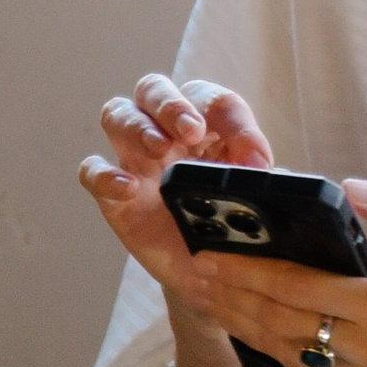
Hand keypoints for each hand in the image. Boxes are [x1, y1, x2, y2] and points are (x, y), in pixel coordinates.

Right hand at [78, 73, 274, 314]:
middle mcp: (166, 132)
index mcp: (209, 126)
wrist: (214, 277)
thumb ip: (267, 187)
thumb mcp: (261, 207)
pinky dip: (105, 173)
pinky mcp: (114, 194)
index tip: (252, 155)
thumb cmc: (237, 226)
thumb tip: (273, 176)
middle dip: (172, 104)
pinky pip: (93, 171)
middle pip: (155, 90)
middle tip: (191, 130)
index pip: (213, 101)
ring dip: (139, 126)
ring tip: (160, 149)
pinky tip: (127, 186)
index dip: (231, 120)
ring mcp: (135, 160)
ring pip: (119, 115)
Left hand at [175, 179, 366, 366]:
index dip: (249, 274)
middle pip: (282, 323)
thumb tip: (350, 189)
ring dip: (243, 325)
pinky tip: (248, 324)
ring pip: (287, 352)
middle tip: (193, 276)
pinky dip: (272, 346)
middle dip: (232, 299)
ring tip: (208, 299)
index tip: (212, 258)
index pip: (301, 289)